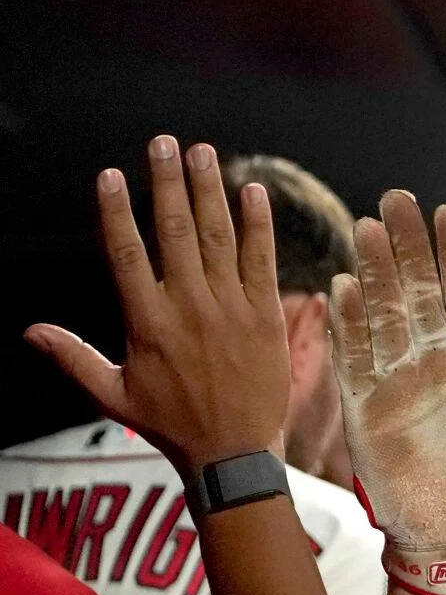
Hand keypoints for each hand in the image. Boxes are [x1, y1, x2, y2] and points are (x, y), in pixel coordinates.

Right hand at [25, 136, 289, 478]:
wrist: (234, 451)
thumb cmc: (170, 424)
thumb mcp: (112, 395)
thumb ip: (72, 357)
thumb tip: (30, 331)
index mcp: (147, 321)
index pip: (126, 253)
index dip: (116, 211)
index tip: (110, 175)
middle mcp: (188, 307)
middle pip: (174, 231)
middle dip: (167, 182)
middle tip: (163, 142)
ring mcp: (231, 308)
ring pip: (217, 237)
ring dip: (209, 191)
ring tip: (201, 152)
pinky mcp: (266, 315)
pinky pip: (262, 260)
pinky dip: (256, 225)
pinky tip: (251, 191)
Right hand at [329, 191, 445, 594]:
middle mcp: (438, 367)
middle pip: (420, 294)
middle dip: (408, 246)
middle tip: (396, 200)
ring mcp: (400, 385)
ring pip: (385, 316)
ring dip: (375, 273)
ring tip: (367, 227)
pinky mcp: (367, 411)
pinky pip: (354, 360)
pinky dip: (347, 326)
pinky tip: (342, 288)